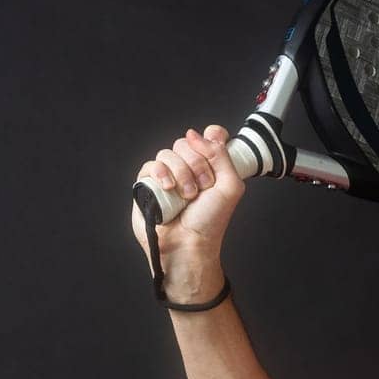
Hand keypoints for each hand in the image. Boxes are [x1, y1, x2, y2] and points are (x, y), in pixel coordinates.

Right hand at [130, 124, 245, 287]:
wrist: (188, 244)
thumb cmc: (210, 222)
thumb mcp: (231, 187)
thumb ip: (222, 156)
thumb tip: (197, 134)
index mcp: (211, 166)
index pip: (209, 136)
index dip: (210, 137)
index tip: (213, 147)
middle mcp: (189, 168)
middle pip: (186, 142)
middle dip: (197, 164)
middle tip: (203, 187)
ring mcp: (168, 175)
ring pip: (168, 153)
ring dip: (181, 173)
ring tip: (187, 195)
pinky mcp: (148, 184)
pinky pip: (150, 164)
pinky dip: (161, 173)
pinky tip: (168, 188)